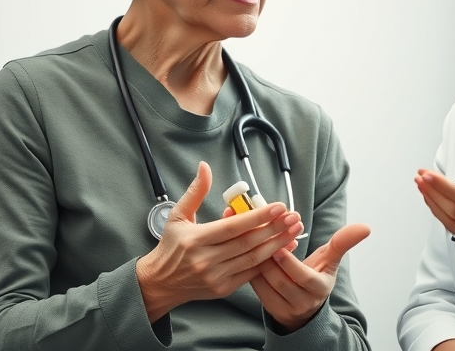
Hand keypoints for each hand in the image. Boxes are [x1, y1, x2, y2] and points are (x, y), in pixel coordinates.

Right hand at [136, 162, 304, 321]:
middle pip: (247, 243)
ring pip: (253, 258)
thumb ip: (195, 192)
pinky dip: (269, 260)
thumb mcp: (177, 215)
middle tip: (293, 216)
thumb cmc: (170, 246)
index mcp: (195, 240)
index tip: (278, 206)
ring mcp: (216, 277)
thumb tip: (204, 167)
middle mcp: (206, 260)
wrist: (160, 283)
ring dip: (277, 244)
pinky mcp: (223, 288)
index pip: (232, 227)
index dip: (257, 217)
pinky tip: (283, 248)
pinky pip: (251, 273)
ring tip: (295, 230)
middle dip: (274, 229)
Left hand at [250, 223, 370, 331]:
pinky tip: (251, 256)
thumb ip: (343, 243)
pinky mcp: (271, 309)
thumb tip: (366, 227)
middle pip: (281, 281)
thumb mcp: (330, 260)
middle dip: (270, 260)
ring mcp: (286, 309)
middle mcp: (303, 302)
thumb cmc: (317, 275)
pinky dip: (253, 271)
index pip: (304, 278)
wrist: (305, 307)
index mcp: (320, 288)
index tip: (279, 248)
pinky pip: (257, 289)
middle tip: (261, 240)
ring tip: (255, 244)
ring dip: (259, 264)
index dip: (290, 264)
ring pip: (266, 285)